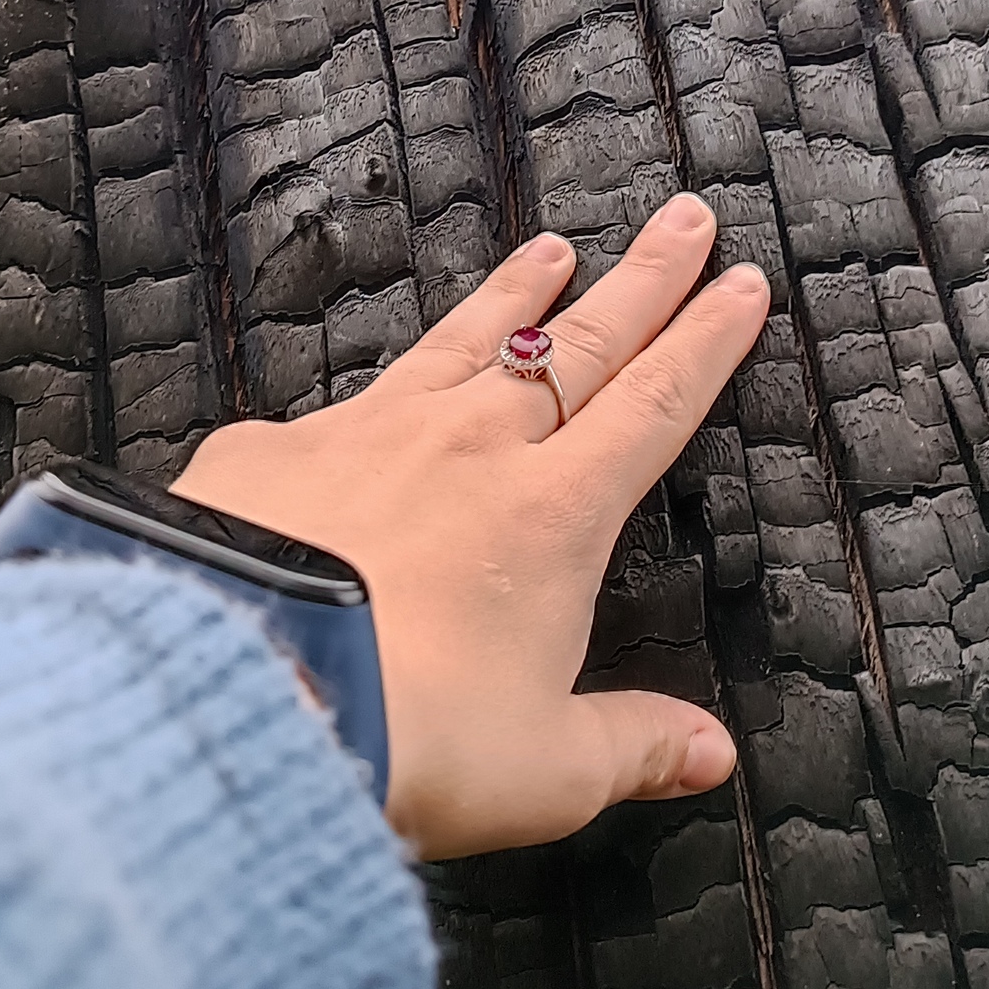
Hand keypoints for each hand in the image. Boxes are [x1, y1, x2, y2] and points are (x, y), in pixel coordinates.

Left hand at [176, 194, 768, 859]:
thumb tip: (709, 755)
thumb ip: (631, 747)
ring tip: (550, 248)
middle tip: (684, 218)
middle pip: (578, 343)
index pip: (653, 405)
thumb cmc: (407, 741)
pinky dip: (371, 390)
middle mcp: (469, 449)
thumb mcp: (545, 771)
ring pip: (463, 342)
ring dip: (515, 295)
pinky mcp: (274, 450)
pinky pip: (339, 406)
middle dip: (643, 279)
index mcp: (553, 514)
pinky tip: (368, 392)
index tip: (740, 286)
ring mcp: (368, 433)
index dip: (704, 342)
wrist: (247, 695)